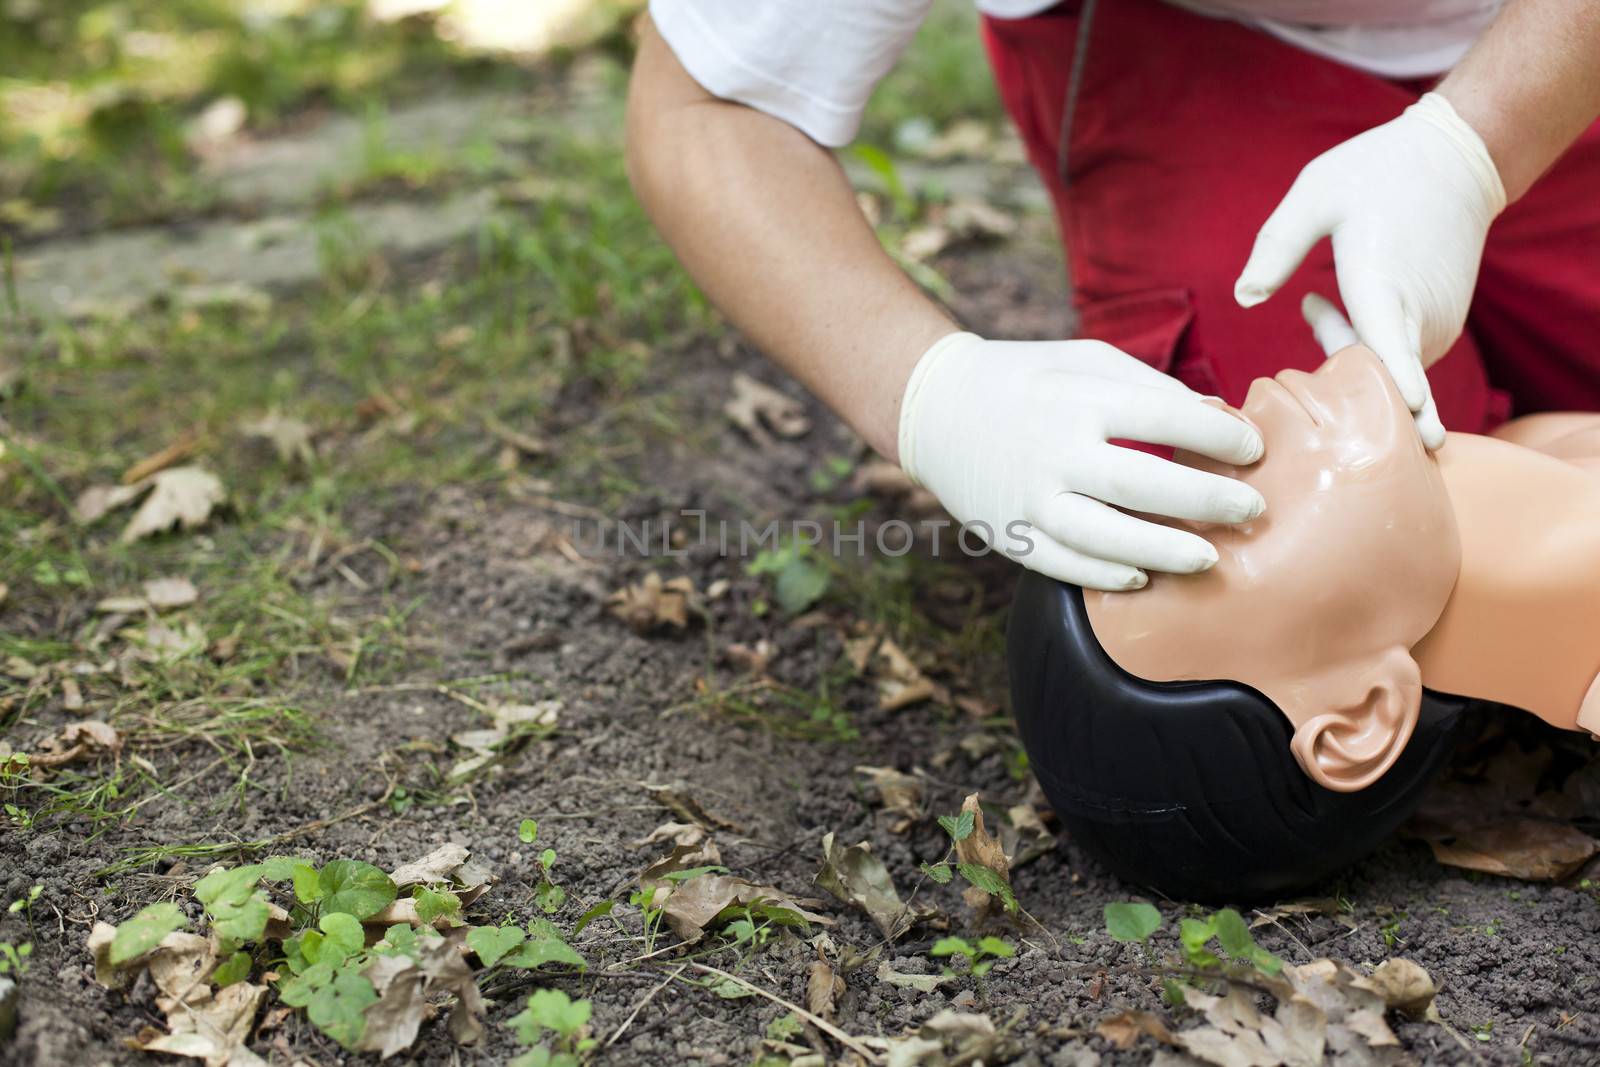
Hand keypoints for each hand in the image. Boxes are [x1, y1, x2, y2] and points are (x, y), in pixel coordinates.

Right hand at [897, 332, 1265, 589]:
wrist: (935, 408)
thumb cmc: (1027, 379)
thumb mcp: (1085, 359)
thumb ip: (1150, 387)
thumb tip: (1218, 420)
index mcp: (1079, 397)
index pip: (1167, 418)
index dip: (1221, 437)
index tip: (1253, 450)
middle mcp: (1054, 449)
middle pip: (1145, 486)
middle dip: (1208, 502)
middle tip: (1253, 510)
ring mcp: (1031, 497)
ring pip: (1106, 538)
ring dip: (1165, 551)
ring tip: (1209, 559)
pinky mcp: (1012, 532)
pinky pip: (1066, 565)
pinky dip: (1107, 576)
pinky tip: (1143, 578)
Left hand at [1234, 92, 1506, 450]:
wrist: (1458, 158)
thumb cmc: (1379, 172)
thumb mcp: (1316, 192)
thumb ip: (1277, 245)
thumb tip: (1243, 299)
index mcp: (1383, 283)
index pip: (1394, 350)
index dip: (1400, 386)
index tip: (1415, 415)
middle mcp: (1418, 315)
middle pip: (1371, 377)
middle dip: (1331, 366)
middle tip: (1311, 305)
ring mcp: (1436, 326)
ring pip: (1383, 371)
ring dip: (1346, 353)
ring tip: (1318, 300)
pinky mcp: (1441, 328)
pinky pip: (1396, 359)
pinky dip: (1367, 348)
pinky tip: (1346, 307)